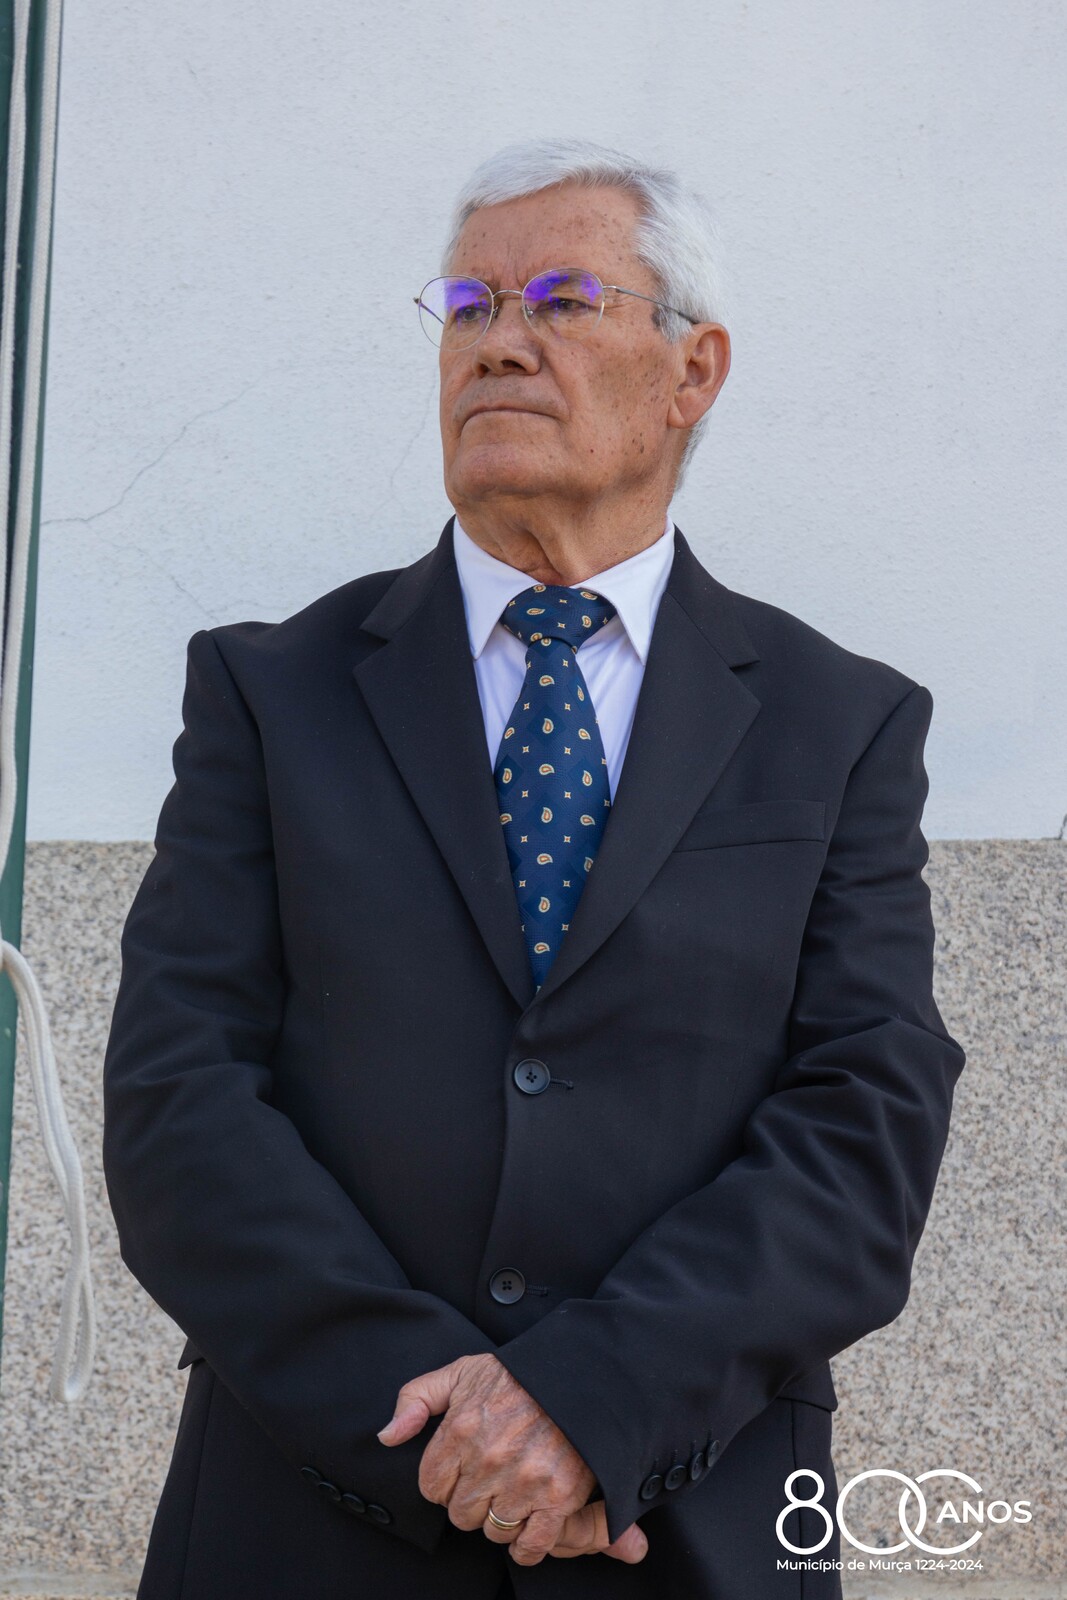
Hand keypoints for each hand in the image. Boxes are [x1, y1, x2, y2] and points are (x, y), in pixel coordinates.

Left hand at [377, 1353, 646, 1564]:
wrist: (579, 1374)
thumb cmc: (518, 1374)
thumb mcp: (461, 1372)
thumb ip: (416, 1398)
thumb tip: (387, 1437)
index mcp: (461, 1429)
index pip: (431, 1487)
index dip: (444, 1482)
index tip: (461, 1471)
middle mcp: (489, 1459)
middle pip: (460, 1514)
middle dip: (470, 1501)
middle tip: (489, 1480)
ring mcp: (524, 1481)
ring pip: (492, 1531)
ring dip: (499, 1518)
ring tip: (511, 1494)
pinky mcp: (557, 1498)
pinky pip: (529, 1546)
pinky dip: (525, 1546)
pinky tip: (526, 1527)